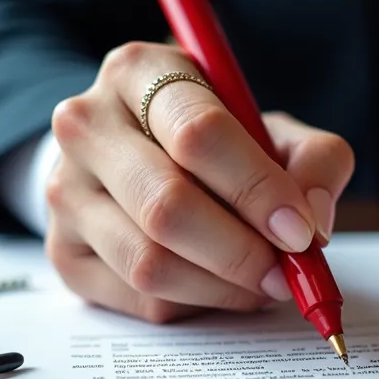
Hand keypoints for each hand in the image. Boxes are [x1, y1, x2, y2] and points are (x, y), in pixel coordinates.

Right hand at [44, 42, 354, 322]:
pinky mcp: (64, 253)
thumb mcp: (269, 129)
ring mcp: (65, 192)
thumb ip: (314, 160)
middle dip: (241, 251)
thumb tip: (314, 221)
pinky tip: (221, 287)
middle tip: (285, 273)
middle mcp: (86, 126)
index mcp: (138, 73)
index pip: (197, 133)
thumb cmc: (212, 143)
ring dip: (222, 287)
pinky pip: (139, 299)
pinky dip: (196, 305)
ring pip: (149, 263)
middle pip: (167, 205)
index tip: (300, 231)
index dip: (257, 189)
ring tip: (262, 283)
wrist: (131, 158)